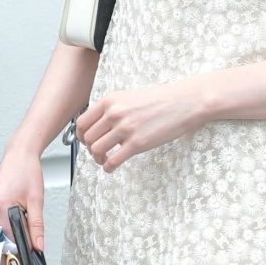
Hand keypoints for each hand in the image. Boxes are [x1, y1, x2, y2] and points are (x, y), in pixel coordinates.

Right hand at [0, 140, 45, 248]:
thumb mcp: (36, 200)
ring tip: (16, 252)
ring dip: (2, 246)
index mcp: (0, 205)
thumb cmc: (26, 172)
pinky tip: (8, 239)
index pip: (9, 239)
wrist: (18, 156)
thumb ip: (36, 226)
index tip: (26, 263)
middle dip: (7, 255)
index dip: (19, 253)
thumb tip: (38, 246)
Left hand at [76, 80, 207, 168]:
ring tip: (105, 160)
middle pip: (87, 138)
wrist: (184, 102)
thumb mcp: (129, 97)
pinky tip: (112, 167)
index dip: (81, 136)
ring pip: (96, 150)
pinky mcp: (137, 143)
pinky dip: (108, 168)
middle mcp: (114, 114)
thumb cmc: (160, 100)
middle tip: (98, 153)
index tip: (87, 141)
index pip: (81, 122)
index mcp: (110, 101)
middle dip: (89, 149)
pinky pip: (113, 161)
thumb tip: (97, 126)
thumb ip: (112, 109)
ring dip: (98, 159)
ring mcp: (125, 129)